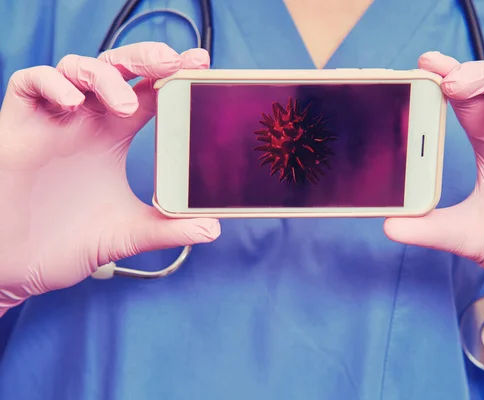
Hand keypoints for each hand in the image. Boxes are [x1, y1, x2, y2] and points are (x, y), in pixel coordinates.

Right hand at [0, 42, 219, 313]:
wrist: (18, 267)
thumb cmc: (68, 243)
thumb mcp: (127, 233)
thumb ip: (168, 229)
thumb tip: (213, 230)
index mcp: (113, 136)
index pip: (146, 91)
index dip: (171, 74)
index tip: (199, 64)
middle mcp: (85, 121)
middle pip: (116, 67)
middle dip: (143, 56)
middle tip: (170, 63)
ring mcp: (52, 120)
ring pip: (76, 67)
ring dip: (105, 75)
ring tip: (125, 105)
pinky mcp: (17, 126)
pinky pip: (28, 82)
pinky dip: (52, 83)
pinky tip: (74, 104)